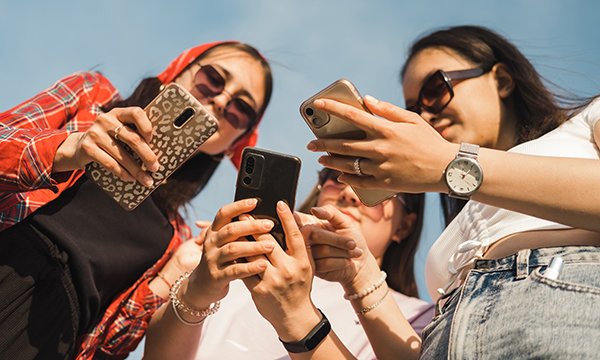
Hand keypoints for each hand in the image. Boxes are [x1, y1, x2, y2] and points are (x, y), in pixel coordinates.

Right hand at [53, 107, 159, 186]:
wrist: (79, 146)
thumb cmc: (109, 140)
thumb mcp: (119, 131)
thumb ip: (135, 135)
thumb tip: (158, 156)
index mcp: (118, 113)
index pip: (136, 113)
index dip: (147, 126)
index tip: (153, 140)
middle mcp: (105, 120)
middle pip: (132, 138)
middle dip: (147, 156)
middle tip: (156, 168)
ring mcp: (95, 133)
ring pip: (122, 155)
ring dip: (137, 170)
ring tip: (147, 180)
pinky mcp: (87, 148)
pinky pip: (110, 163)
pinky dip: (123, 173)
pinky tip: (130, 178)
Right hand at [183, 199, 275, 309]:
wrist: (201, 286)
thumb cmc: (222, 260)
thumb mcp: (224, 243)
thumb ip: (237, 231)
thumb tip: (262, 217)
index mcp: (214, 231)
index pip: (224, 213)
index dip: (238, 206)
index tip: (255, 201)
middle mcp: (211, 243)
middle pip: (231, 230)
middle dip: (251, 226)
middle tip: (270, 224)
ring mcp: (212, 260)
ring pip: (233, 249)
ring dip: (253, 246)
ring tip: (270, 245)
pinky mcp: (217, 276)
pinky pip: (234, 270)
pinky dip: (249, 267)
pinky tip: (263, 265)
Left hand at [243, 201, 321, 340]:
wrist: (294, 316)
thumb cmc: (301, 287)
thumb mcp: (308, 266)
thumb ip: (303, 246)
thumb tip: (301, 224)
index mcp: (302, 262)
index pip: (294, 235)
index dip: (287, 218)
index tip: (279, 203)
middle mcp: (288, 269)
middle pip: (268, 241)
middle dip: (254, 225)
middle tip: (245, 213)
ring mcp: (272, 280)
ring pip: (253, 253)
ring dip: (242, 239)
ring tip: (234, 228)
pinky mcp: (258, 290)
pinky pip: (245, 270)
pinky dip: (238, 259)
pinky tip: (231, 249)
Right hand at [305, 205, 376, 289]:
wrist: (361, 263)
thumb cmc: (352, 238)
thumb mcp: (344, 221)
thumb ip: (330, 212)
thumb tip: (314, 210)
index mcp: (309, 223)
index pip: (298, 218)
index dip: (302, 220)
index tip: (317, 224)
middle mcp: (304, 239)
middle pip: (313, 234)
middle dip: (337, 239)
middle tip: (353, 243)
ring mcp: (307, 255)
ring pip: (322, 250)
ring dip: (342, 252)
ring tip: (353, 252)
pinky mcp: (313, 269)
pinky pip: (324, 264)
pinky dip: (340, 262)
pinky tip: (347, 262)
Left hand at [306, 96, 457, 193]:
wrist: (446, 169)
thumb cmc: (429, 142)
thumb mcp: (412, 120)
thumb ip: (387, 110)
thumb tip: (367, 100)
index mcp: (386, 129)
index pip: (352, 116)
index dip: (333, 108)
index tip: (318, 103)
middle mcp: (380, 148)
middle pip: (343, 145)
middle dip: (322, 144)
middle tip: (311, 143)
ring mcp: (381, 168)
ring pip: (347, 165)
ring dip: (330, 162)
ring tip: (321, 158)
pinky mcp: (384, 184)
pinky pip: (359, 182)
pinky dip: (347, 178)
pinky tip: (340, 174)